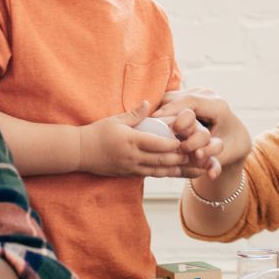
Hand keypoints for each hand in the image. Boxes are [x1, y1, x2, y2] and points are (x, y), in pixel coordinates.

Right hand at [79, 101, 206, 178]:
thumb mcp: (115, 120)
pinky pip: (150, 175)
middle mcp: (132, 156)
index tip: (187, 141)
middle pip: (161, 160)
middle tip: (198, 156)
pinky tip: (176, 172)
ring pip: (158, 171)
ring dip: (177, 170)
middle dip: (181, 159)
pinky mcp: (129, 174)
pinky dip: (164, 174)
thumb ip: (135, 114)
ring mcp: (130, 168)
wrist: (80, 152)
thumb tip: (149, 103)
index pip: (156, 144)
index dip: (173, 144)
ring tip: (194, 169)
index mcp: (130, 140)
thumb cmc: (97, 133)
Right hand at [157, 89, 250, 167]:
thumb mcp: (224, 156)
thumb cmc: (230, 147)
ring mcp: (200, 92)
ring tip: (149, 122)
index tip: (157, 120)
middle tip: (149, 122)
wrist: (238, 137)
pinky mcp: (191, 94)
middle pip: (180, 97)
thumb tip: (210, 173)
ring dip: (161, 108)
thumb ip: (215, 163)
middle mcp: (209, 95)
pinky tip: (153, 120)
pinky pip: (172, 98)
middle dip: (164, 110)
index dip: (173, 110)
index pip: (191, 102)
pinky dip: (162, 107)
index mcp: (219, 106)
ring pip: (174, 96)